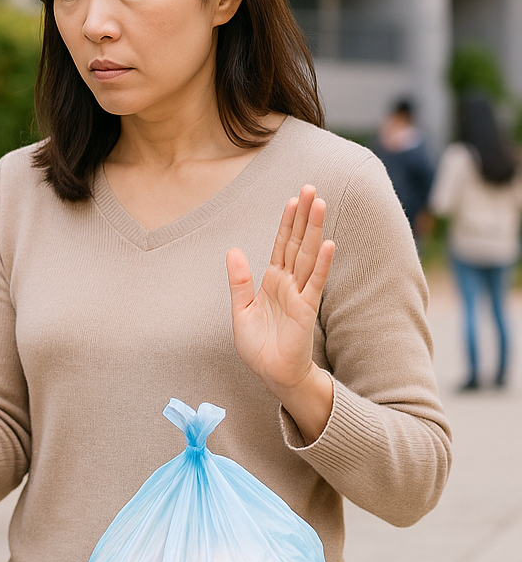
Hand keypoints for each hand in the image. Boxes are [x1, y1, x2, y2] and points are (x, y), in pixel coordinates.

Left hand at [226, 185, 334, 395]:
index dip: (287, 222)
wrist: (271, 373)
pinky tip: (328, 243)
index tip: (293, 199)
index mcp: (273, 281)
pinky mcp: (306, 309)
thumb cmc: (259, 345)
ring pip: (308, 255)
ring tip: (320, 203)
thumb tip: (233, 250)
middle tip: (311, 188)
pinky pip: (315, 282)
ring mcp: (299, 294)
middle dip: (303, 216)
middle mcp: (289, 283)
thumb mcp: (241, 310)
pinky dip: (322, 263)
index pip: (281, 244)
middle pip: (297, 242)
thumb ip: (239, 281)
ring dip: (314, 229)